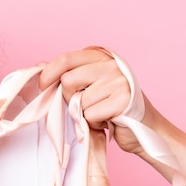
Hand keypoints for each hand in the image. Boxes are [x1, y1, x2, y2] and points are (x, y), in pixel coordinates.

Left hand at [38, 48, 159, 154]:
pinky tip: (108, 120)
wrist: (145, 128)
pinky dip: (95, 122)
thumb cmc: (112, 107)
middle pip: (68, 80)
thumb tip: (39, 64)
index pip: (66, 59)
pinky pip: (90, 114)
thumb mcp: (89, 86)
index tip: (42, 86)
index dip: (49, 73)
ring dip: (85, 113)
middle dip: (69, 98)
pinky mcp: (123, 100)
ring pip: (79, 100)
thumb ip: (67, 74)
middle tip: (85, 104)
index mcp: (102, 57)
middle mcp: (111, 65)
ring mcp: (119, 81)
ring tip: (101, 112)